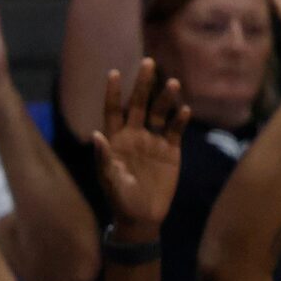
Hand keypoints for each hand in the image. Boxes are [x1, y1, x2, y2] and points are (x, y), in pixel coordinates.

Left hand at [86, 60, 188, 232]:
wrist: (142, 217)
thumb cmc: (119, 199)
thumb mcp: (109, 180)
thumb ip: (103, 158)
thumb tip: (96, 135)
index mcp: (115, 139)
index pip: (113, 110)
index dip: (113, 92)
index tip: (114, 72)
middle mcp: (134, 135)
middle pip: (138, 104)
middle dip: (142, 84)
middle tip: (148, 62)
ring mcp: (154, 141)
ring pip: (160, 113)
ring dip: (165, 98)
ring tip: (172, 83)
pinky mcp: (171, 151)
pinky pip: (176, 131)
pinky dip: (180, 120)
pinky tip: (185, 110)